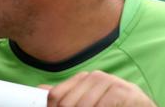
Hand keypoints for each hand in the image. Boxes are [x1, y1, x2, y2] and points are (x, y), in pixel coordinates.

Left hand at [40, 71, 155, 106]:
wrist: (141, 105)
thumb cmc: (114, 105)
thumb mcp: (90, 101)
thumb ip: (69, 96)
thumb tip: (40, 90)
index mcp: (83, 79)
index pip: (56, 95)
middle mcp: (94, 77)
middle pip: (67, 103)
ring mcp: (109, 82)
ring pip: (83, 106)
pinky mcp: (122, 90)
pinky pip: (102, 106)